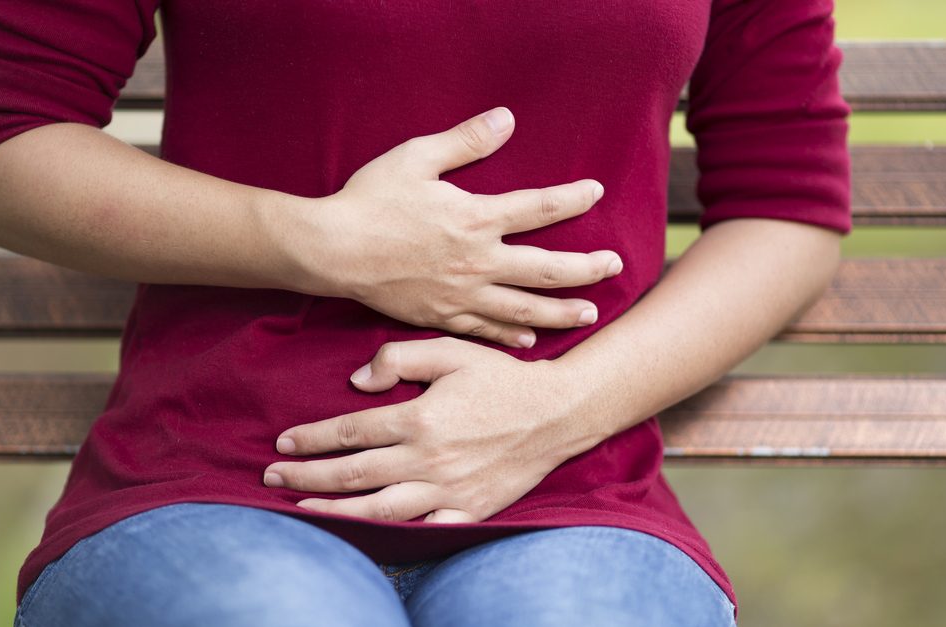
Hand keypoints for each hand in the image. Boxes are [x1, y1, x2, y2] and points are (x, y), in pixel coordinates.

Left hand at [263, 337, 602, 522]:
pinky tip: (365, 538)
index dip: (312, 439)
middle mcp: (429, 459)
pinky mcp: (468, 509)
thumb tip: (357, 381)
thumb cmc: (502, 378)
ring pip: (379, 509)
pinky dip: (392, 537)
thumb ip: (399, 356)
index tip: (283, 444)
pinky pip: (423, 529)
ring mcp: (448, 490)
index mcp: (420, 419)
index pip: (351, 432)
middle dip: (307, 478)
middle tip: (272, 480)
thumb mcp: (451, 350)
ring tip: (302, 512)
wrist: (558, 413)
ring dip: (335, 512)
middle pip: (354, 474)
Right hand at [298, 107, 622, 347]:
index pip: (538, 208)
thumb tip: (506, 119)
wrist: (330, 251)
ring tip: (589, 314)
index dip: (572, 198)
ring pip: (523, 309)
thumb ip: (465, 141)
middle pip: (546, 269)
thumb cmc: (370, 200)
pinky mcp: (440, 317)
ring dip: (561, 312)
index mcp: (474, 219)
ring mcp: (460, 295)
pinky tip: (528, 341)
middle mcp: (476, 262)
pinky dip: (510, 336)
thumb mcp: (416, 158)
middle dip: (585, 269)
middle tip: (614, 266)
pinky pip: (484, 331)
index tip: (596, 192)